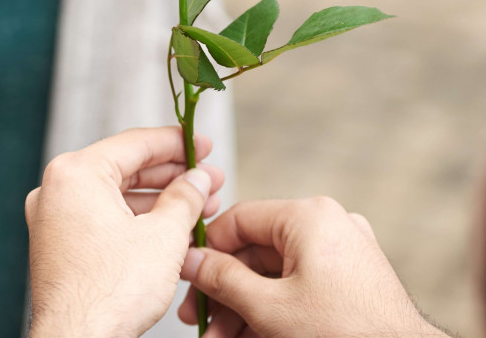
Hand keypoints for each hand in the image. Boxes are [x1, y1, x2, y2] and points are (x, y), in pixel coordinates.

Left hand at [26, 126, 223, 337]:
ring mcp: (54, 218)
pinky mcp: (59, 245)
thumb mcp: (163, 236)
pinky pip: (104, 218)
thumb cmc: (111, 293)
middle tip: (210, 178)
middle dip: (174, 176)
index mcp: (75, 172)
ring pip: (117, 195)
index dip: (177, 143)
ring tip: (201, 205)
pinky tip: (172, 227)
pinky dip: (137, 220)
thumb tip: (198, 179)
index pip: (135, 144)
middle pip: (127, 168)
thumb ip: (185, 197)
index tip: (204, 145)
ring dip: (160, 200)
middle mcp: (57, 189)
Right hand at [179, 197, 447, 337]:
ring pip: (277, 273)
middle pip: (257, 251)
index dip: (207, 250)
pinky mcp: (353, 279)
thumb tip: (190, 259)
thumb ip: (223, 280)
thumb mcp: (269, 308)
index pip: (239, 218)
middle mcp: (329, 223)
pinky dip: (275, 309)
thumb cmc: (346, 334)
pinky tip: (252, 336)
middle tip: (200, 321)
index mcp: (309, 215)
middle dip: (225, 291)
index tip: (186, 277)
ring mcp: (344, 251)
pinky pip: (301, 285)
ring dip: (246, 306)